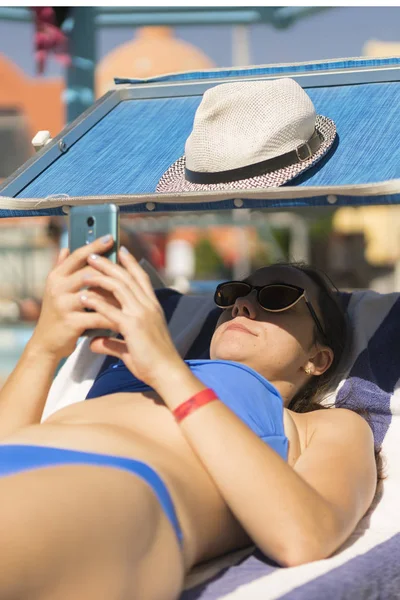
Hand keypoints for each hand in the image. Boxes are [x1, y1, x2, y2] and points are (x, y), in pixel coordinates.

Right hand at [29, 235, 116, 360]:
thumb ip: (62, 268)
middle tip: (128, 267)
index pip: (77, 256)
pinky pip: (98, 316)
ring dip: (115, 295)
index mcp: (56, 277)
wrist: (46, 344)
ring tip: (131, 294)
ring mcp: (63, 305)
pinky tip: (124, 316)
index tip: (110, 237)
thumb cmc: (57, 314)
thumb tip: (66, 247)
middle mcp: (58, 288)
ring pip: (96, 294)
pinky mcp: (71, 323)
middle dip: (110, 270)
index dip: (94, 246)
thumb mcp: (56, 289)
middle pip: (89, 272)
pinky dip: (112, 316)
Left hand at [80, 247, 183, 388]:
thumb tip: (94, 343)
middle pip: (127, 277)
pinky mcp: (132, 326)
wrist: (167, 372)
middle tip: (93, 255)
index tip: (121, 251)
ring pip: (119, 287)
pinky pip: (111, 309)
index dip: (131, 263)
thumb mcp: (130, 347)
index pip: (141, 278)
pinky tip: (84, 297)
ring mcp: (141, 314)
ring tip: (84, 272)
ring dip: (100, 277)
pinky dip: (96, 301)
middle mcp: (148, 306)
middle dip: (109, 264)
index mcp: (153, 307)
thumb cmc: (153, 362)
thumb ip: (111, 342)